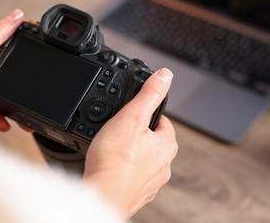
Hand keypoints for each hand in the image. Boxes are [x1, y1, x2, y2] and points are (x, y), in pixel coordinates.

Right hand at [83, 68, 177, 218]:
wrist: (103, 194)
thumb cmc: (115, 159)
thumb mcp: (132, 116)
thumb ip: (150, 94)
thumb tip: (166, 75)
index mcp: (167, 145)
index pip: (163, 121)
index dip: (146, 114)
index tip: (133, 114)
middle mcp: (164, 166)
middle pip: (153, 141)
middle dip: (138, 135)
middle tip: (118, 132)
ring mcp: (151, 182)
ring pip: (144, 160)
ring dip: (131, 154)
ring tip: (112, 149)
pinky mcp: (138, 194)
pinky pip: (133, 176)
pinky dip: (124, 171)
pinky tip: (111, 167)